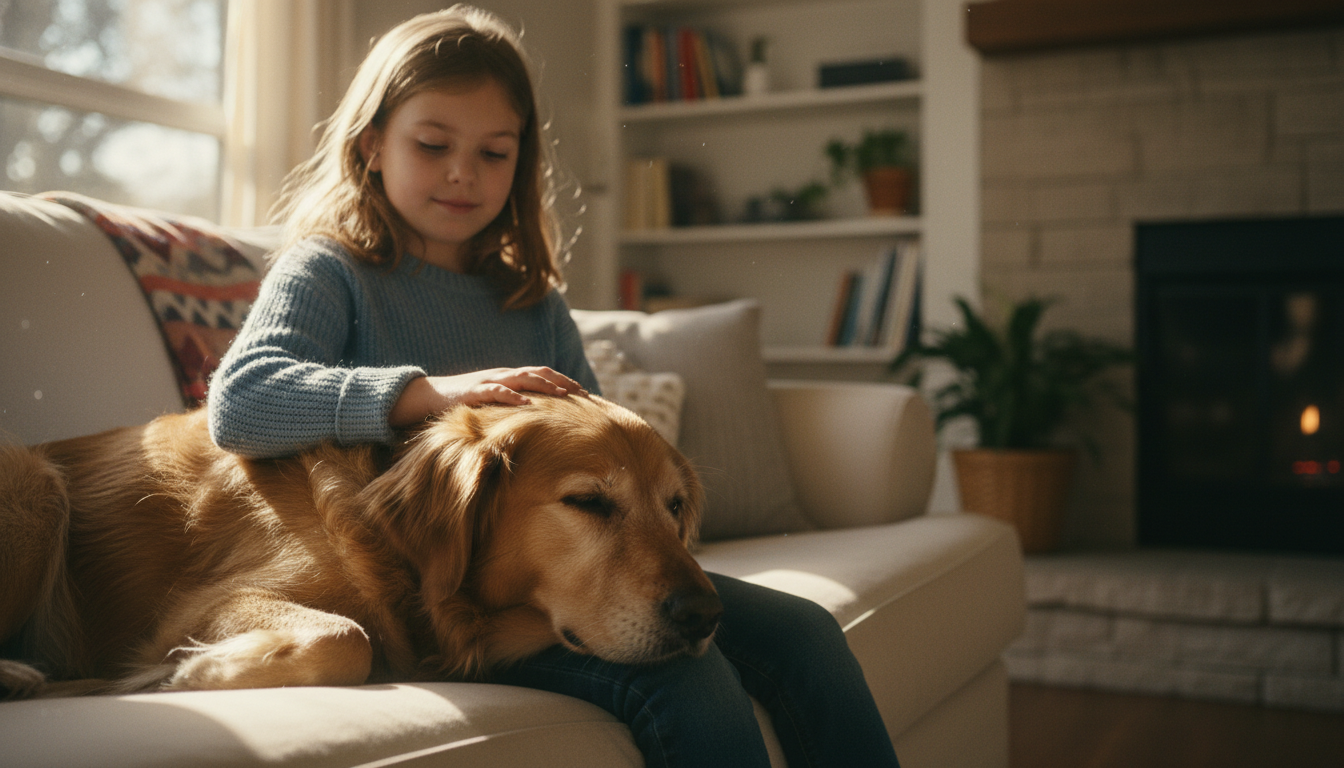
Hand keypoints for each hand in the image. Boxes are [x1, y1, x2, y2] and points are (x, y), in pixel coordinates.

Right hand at [389, 367, 587, 426]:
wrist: (431, 395)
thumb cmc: (466, 400)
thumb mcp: (494, 402)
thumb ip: (513, 405)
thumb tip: (538, 419)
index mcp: (510, 377)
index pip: (543, 374)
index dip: (564, 380)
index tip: (585, 392)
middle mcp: (504, 375)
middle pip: (539, 373)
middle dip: (563, 382)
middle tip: (583, 393)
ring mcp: (490, 380)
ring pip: (523, 378)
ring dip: (545, 386)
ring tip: (564, 395)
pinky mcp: (475, 390)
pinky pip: (497, 391)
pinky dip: (513, 396)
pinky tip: (527, 404)